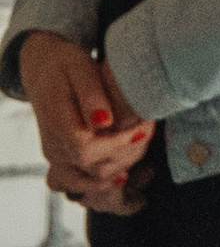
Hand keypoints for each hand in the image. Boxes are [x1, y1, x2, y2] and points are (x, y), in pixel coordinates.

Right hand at [20, 29, 155, 217]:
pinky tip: (127, 162)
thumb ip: (92, 96)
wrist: (44, 71)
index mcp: (56, 123)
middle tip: (150, 131)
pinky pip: (85, 181)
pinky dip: (109, 176)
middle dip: (128, 154)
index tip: (143, 128)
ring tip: (142, 142)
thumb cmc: (66, 65)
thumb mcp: (80, 69)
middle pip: (94, 169)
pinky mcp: (62, 161)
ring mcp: (56, 157)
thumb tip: (104, 122)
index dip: (119, 144)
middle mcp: (53, 146)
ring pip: (92, 180)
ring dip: (122, 167)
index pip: (88, 150)